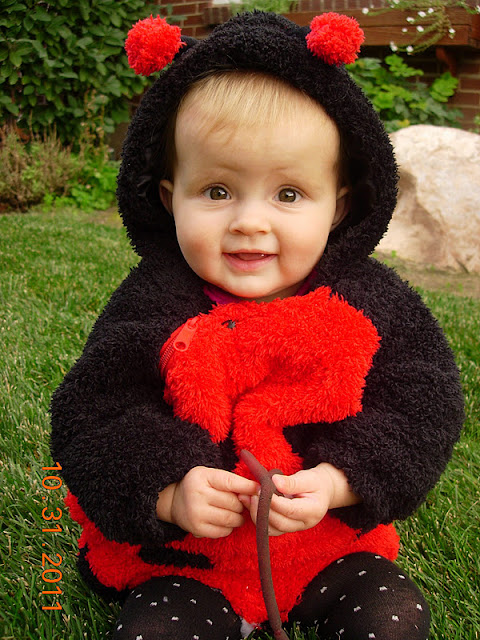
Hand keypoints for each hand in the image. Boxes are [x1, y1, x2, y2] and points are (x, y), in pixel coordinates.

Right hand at [157, 467, 257, 538]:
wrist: (174, 501)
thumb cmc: (200, 485)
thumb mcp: (211, 475)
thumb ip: (232, 481)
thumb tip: (258, 490)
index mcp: (202, 476)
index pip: (231, 482)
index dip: (248, 487)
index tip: (261, 489)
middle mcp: (198, 494)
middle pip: (234, 503)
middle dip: (242, 504)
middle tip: (242, 503)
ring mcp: (196, 513)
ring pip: (231, 519)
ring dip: (238, 517)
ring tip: (235, 512)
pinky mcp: (197, 529)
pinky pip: (224, 531)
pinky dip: (229, 527)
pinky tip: (224, 521)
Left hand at [240, 463, 360, 535]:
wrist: (322, 490)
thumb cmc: (316, 483)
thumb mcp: (308, 478)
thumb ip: (292, 482)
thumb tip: (274, 482)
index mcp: (313, 511)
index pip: (290, 510)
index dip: (274, 502)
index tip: (261, 490)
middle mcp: (304, 524)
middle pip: (280, 523)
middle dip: (263, 510)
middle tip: (252, 494)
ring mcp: (295, 528)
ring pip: (272, 529)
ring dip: (257, 516)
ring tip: (247, 498)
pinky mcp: (286, 527)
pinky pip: (269, 528)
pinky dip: (258, 517)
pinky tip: (250, 503)